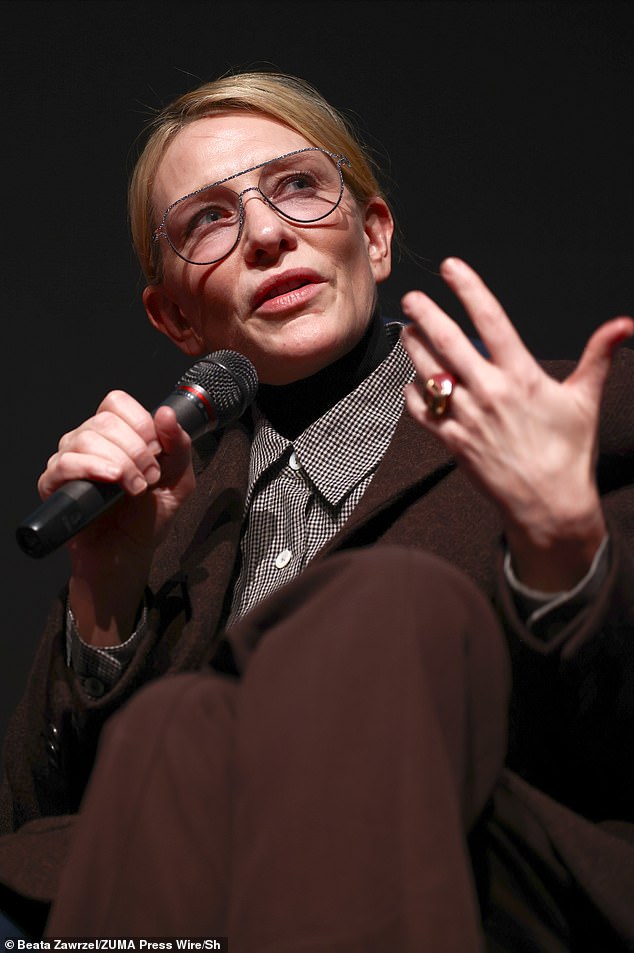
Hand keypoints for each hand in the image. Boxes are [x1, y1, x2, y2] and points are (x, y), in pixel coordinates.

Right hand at [40, 390, 195, 643]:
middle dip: (137, 450)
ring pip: (86, 439)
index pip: (117, 403)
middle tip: (149, 477)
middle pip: (105, 421)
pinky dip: (93, 468)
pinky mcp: (53, 484)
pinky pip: (65, 463)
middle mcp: (88, 441)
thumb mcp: (178, 479)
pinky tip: (113, 481)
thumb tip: (167, 413)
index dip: (140, 423)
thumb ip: (179, 445)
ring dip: (121, 463)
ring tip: (134, 488)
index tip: (156, 452)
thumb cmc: (148, 517)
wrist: (129, 555)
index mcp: (115, 434)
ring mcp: (69, 461)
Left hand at [401, 257, 633, 591]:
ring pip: (429, 373)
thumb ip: (598, 357)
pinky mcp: (452, 442)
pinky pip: (422, 410)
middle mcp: (490, 393)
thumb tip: (624, 325)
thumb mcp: (585, 400)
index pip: (492, 321)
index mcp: (522, 377)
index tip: (450, 267)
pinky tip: (412, 380)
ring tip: (408, 331)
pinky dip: (412, 392)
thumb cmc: (569, 451)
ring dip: (414, 348)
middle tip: (412, 297)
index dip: (470, 289)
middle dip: (426, 315)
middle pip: (448, 343)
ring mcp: (467, 418)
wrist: (548, 504)